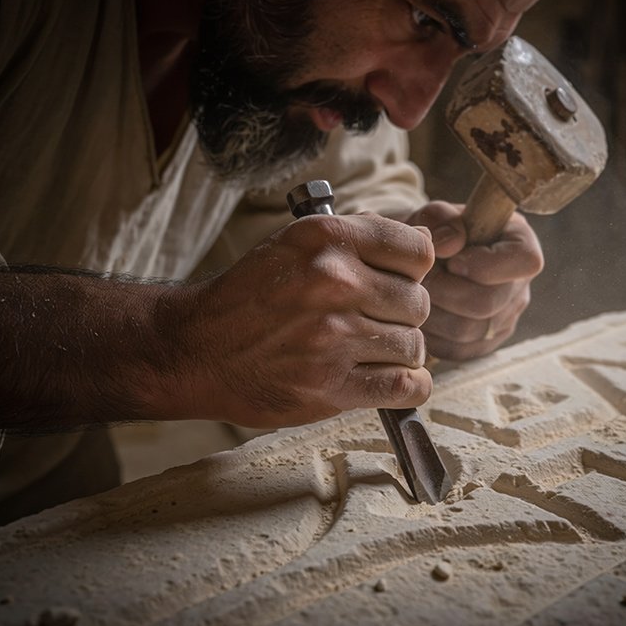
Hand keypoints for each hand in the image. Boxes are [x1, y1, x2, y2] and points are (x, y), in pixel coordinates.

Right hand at [167, 213, 434, 426]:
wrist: (196, 349)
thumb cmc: (250, 296)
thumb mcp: (297, 244)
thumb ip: (358, 239)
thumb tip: (429, 243)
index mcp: (326, 239)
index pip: (419, 250)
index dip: (412, 269)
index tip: (395, 279)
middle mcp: (333, 282)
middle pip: (419, 301)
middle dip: (401, 314)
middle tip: (373, 320)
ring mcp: (333, 336)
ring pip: (414, 345)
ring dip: (398, 352)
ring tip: (367, 350)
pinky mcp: (331, 386)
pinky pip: (407, 386)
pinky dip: (408, 387)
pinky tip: (388, 379)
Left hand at [403, 201, 543, 360]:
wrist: (422, 260)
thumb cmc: (432, 232)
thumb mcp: (432, 215)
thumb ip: (439, 217)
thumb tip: (448, 243)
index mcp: (519, 244)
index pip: (524, 261)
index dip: (485, 264)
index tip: (452, 259)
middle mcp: (519, 285)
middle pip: (487, 303)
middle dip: (443, 291)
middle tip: (419, 280)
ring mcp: (505, 318)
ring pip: (467, 331)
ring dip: (431, 314)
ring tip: (413, 295)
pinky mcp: (485, 344)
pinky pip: (457, 351)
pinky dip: (431, 335)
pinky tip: (420, 315)